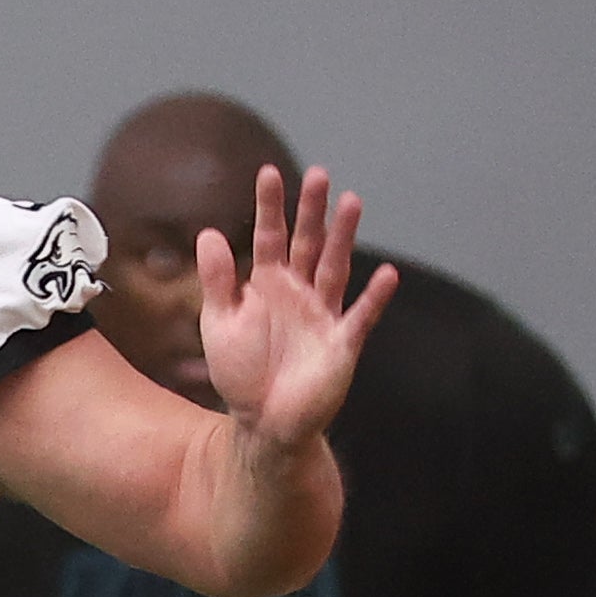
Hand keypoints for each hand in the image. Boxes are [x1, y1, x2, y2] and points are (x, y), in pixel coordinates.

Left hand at [202, 164, 398, 453]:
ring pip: (335, 268)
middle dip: (313, 210)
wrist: (263, 424)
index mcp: (267, 286)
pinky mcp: (341, 344)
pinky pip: (360, 317)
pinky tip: (387, 273)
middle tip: (319, 175)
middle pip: (308, 244)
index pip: (270, 238)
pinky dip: (374, 297)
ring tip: (352, 202)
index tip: (269, 173)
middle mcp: (299, 293)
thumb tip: (208, 233)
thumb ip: (217, 280)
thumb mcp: (219, 323)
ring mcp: (323, 316)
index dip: (270, 208)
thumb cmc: (241, 373)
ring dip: (343, 237)